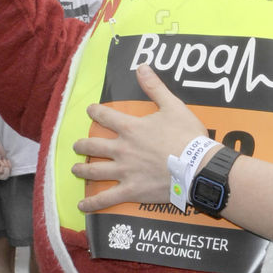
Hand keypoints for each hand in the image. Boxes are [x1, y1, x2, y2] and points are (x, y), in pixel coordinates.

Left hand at [0, 140, 12, 179]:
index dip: (8, 170)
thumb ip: (5, 166)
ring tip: (0, 158)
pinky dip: (2, 164)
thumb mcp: (2, 159)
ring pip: (3, 173)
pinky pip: (1, 171)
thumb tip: (9, 173)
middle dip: (7, 167)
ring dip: (4, 164)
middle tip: (3, 160)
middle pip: (4, 176)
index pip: (3, 176)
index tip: (6, 162)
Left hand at [72, 64, 207, 210]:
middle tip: (77, 146)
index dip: (95, 112)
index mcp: (131, 128)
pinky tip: (82, 205)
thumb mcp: (173, 106)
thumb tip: (142, 67)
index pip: (106, 117)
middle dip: (83, 145)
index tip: (90, 111)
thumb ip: (155, 87)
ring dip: (83, 170)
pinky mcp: (130, 190)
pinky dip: (92, 203)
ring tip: (75, 170)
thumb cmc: (187, 136)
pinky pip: (106, 198)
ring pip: (95, 171)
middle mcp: (122, 149)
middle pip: (94, 146)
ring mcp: (124, 171)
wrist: (197, 166)